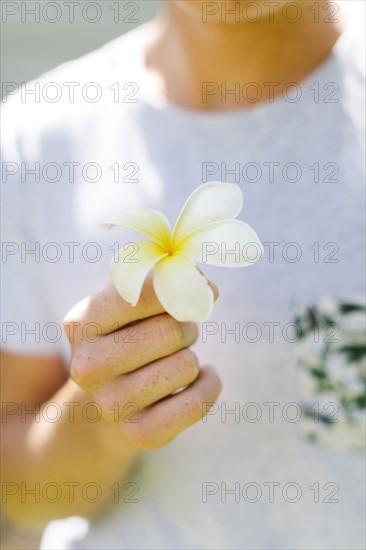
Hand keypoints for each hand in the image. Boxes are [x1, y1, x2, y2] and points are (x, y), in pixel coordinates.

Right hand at [63, 274, 220, 450]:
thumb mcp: (132, 303)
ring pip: (186, 365)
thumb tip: (209, 288)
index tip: (188, 292)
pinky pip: (197, 403)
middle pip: (172, 331)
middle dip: (185, 328)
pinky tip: (199, 380)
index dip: (176, 289)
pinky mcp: (139, 433)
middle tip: (175, 336)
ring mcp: (111, 404)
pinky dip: (209, 385)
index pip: (142, 294)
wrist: (110, 399)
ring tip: (172, 360)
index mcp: (83, 324)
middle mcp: (88, 366)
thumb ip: (166, 283)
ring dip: (190, 357)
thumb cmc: (129, 338)